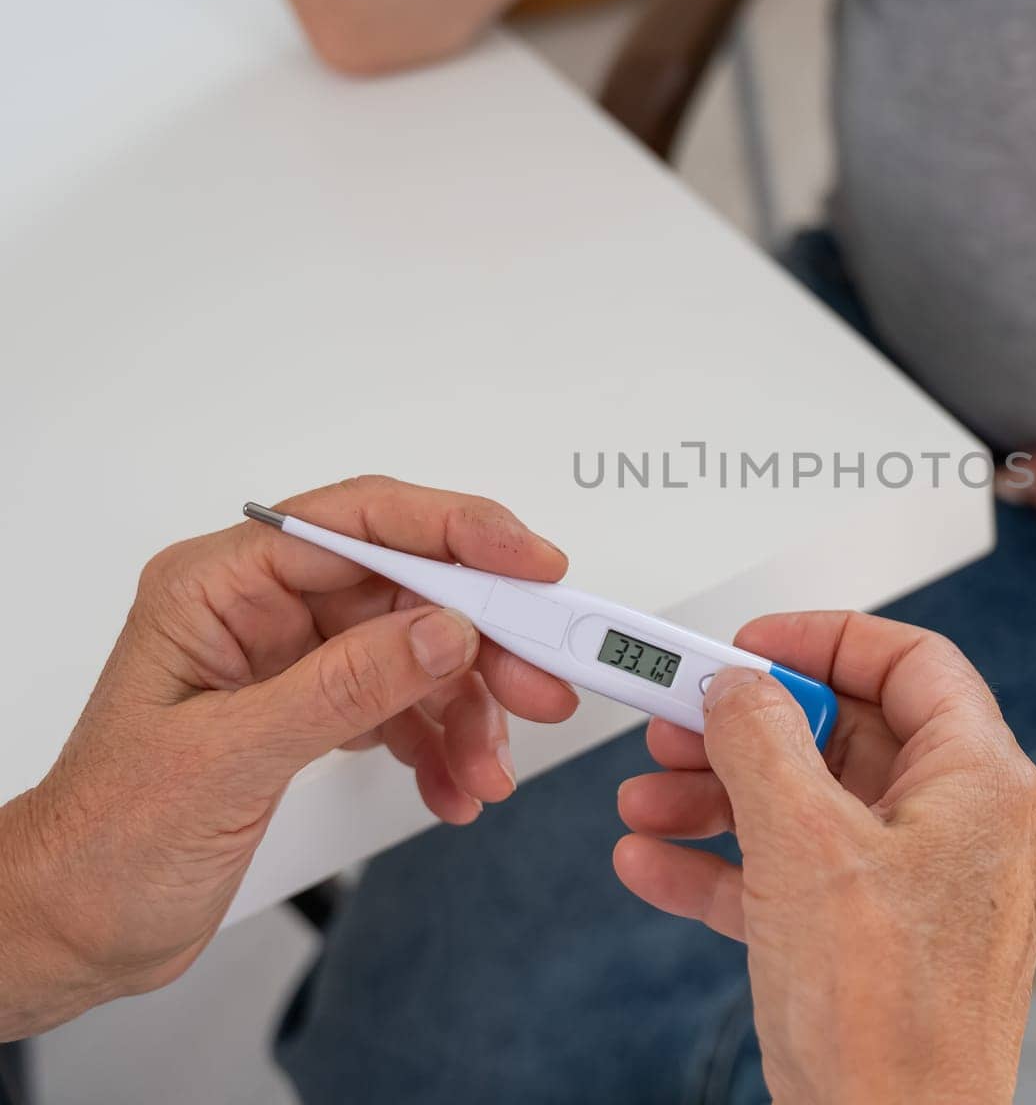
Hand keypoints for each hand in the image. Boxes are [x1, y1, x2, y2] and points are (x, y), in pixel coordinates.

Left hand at [0, 476, 573, 1037]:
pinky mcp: (316, 708)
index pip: (358, 522)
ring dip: (468, 708)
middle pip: (407, 588)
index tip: (531, 564)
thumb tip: (445, 631)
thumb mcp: (229, 759)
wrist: (77, 929)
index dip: (456, 532)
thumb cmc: (106, 843)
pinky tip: (456, 785)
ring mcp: (294, 658)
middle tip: (542, 680)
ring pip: (419, 650)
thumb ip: (344, 687)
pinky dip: (442, 744)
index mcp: (220, 585)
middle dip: (482, 639)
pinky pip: (406, 704)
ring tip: (491, 763)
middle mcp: (262, 608)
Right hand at [613, 612, 1035, 1104]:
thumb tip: (738, 688)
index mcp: (979, 783)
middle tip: (678, 724)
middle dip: (747, 730)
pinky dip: (727, 866)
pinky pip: (795, 875)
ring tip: (648, 801)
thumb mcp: (804, 844)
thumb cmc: (889, 1023)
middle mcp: (961, 827)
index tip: (752, 646)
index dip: (825, 640)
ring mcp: (918, 887)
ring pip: (811, 806)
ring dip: (719, 798)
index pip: (911, 662)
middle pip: (845, 735)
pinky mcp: (876, 941)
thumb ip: (761, 742)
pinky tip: (656, 864)